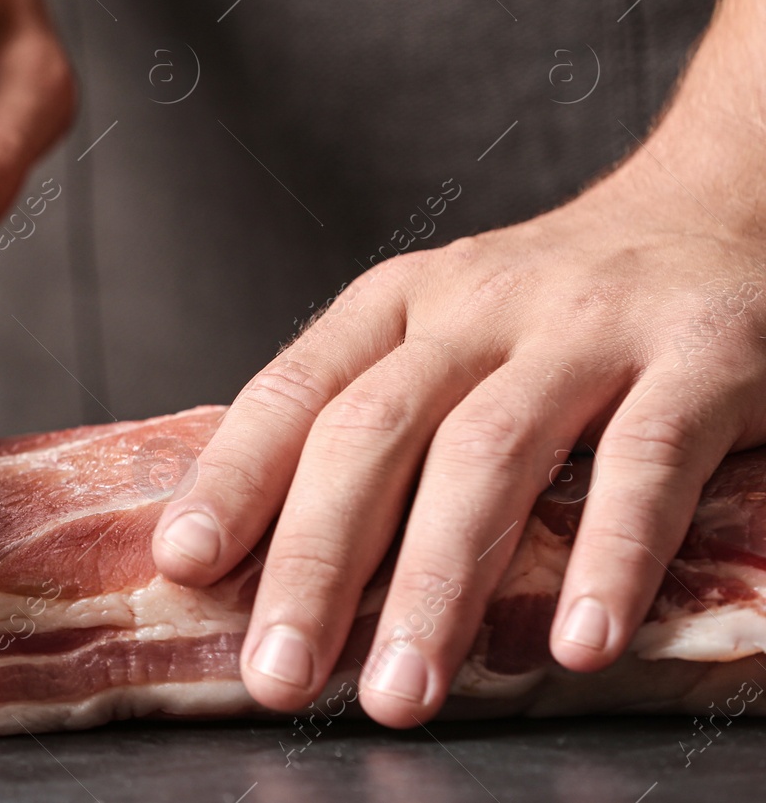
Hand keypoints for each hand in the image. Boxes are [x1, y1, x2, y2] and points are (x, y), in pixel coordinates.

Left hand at [152, 157, 765, 725]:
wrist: (717, 209)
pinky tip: (577, 640)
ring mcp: (588, 328)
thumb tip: (260, 546)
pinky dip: (608, 555)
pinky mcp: (700, 359)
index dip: (233, 477)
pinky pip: (644, 464)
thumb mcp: (446, 331)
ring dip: (436, 585)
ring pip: (488, 457)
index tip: (185, 563)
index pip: (295, 389)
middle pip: (371, 435)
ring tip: (401, 689)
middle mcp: (477, 306)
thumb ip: (375, 415)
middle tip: (279, 673)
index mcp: (399, 304)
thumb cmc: (557, 308)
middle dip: (316, 563)